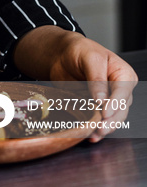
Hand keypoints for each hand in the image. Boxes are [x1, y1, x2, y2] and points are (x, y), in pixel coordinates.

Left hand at [13, 27, 137, 141]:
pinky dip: (94, 130)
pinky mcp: (96, 109)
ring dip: (103, 129)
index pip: (122, 92)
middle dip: (110, 121)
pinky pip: (98, 122)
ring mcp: (108, 102)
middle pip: (120, 110)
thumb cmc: (80, 51)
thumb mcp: (90, 58)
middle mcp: (119, 91)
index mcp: (123, 75)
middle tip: (99, 128)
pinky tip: (89, 136)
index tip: (105, 114)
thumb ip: (96, 78)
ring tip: (93, 135)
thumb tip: (101, 100)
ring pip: (112, 120)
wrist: (63, 55)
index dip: (115, 104)